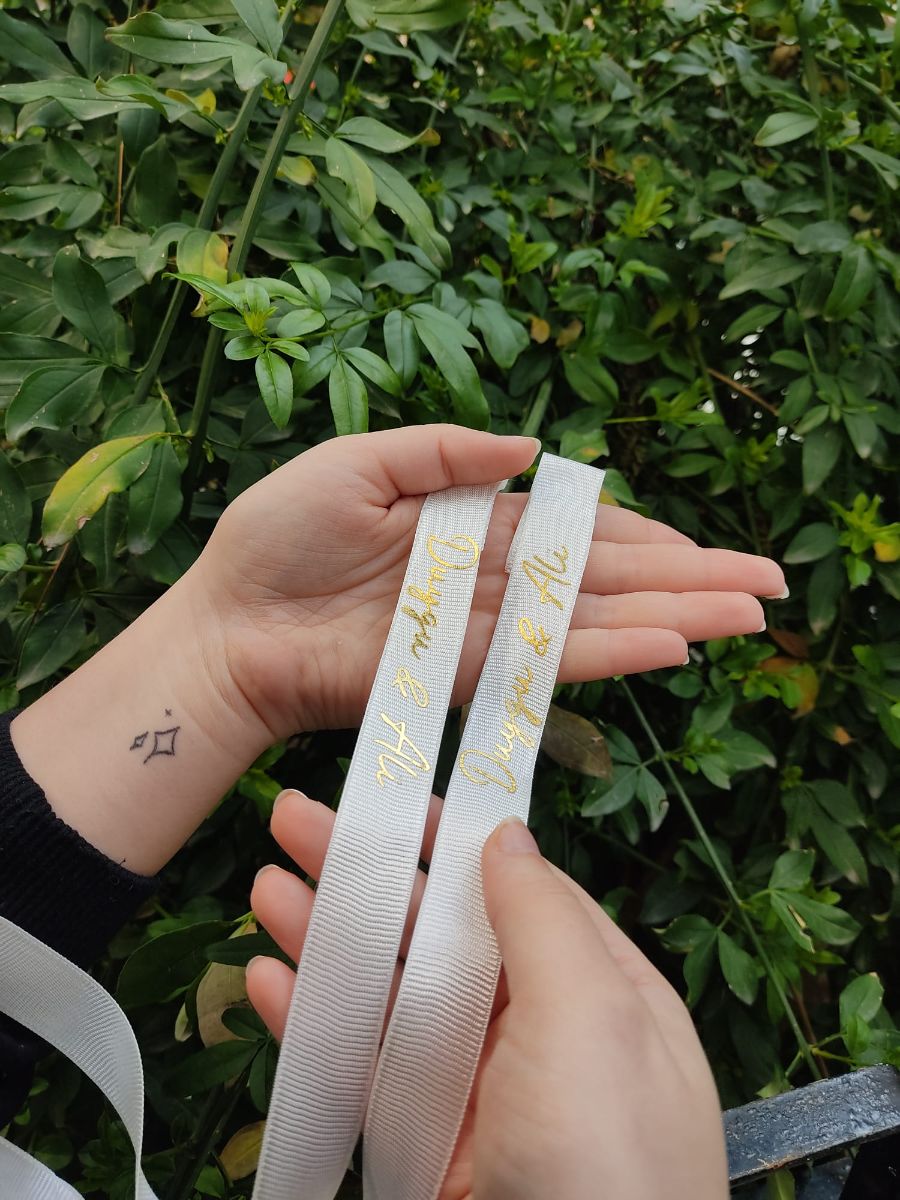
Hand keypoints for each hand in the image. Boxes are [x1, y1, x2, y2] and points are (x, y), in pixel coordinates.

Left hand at [195, 424, 785, 736]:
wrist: (228, 625)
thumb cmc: (277, 538)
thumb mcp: (358, 461)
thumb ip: (444, 450)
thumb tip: (534, 448)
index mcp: (474, 523)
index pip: (579, 532)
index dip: (647, 540)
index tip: (709, 551)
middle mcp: (492, 580)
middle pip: (606, 579)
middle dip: (688, 582)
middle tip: (767, 589)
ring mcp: (481, 629)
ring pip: (594, 622)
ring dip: (674, 618)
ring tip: (747, 618)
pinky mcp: (459, 673)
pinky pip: (544, 662)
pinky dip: (608, 654)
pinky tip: (671, 646)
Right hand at [248, 791, 729, 1199]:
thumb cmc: (607, 1166)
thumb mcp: (595, 1022)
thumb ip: (546, 921)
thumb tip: (507, 835)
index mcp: (596, 992)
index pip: (514, 889)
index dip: (451, 838)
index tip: (394, 794)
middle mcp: (534, 1033)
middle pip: (438, 931)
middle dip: (370, 873)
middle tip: (293, 820)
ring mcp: (472, 1092)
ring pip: (389, 993)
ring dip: (327, 936)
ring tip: (264, 885)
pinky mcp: (420, 1147)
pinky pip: (360, 1068)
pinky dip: (312, 1021)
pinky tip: (267, 981)